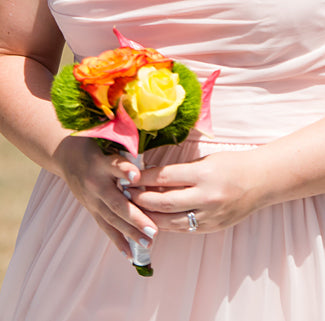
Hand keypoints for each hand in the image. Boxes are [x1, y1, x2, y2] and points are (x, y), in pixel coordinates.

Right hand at [54, 136, 157, 256]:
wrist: (67, 157)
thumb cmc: (94, 147)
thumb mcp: (106, 142)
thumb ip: (125, 152)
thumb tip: (148, 163)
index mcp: (101, 163)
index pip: (114, 166)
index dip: (125, 170)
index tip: (136, 175)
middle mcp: (95, 183)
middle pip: (115, 202)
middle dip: (135, 218)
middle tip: (153, 231)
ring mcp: (91, 199)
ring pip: (111, 218)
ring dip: (130, 233)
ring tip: (148, 244)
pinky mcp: (90, 209)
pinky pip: (104, 226)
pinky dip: (117, 240)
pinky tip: (129, 253)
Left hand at [127, 150, 262, 232]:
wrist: (261, 182)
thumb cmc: (232, 166)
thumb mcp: (205, 162)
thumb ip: (179, 172)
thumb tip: (151, 178)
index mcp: (204, 174)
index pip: (164, 177)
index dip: (142, 178)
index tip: (127, 178)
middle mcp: (207, 197)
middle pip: (163, 202)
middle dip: (139, 199)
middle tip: (125, 195)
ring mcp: (210, 216)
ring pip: (169, 221)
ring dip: (148, 216)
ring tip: (134, 211)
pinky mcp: (212, 227)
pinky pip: (182, 229)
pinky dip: (165, 224)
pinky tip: (154, 220)